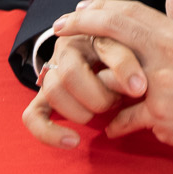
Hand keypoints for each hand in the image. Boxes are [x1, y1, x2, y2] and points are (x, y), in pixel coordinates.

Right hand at [22, 25, 147, 149]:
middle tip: (118, 101)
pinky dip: (50, 133)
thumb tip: (136, 87)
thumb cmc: (122, 53)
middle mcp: (63, 50)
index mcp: (89, 32)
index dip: (123, 68)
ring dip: (81, 111)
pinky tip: (73, 141)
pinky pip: (32, 117)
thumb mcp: (132, 49)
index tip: (140, 88)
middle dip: (100, 96)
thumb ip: (133, 62)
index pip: (103, 48)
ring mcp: (50, 75)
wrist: (98, 56)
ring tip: (102, 112)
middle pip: (70, 74)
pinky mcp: (42, 99)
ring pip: (53, 93)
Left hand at [54, 0, 172, 167]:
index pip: (132, 11)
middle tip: (59, 27)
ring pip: (112, 75)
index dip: (102, 8)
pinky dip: (116, 126)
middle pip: (115, 30)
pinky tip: (110, 130)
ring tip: (83, 89)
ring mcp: (161, 84)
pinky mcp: (160, 114)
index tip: (80, 8)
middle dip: (82, 25)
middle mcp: (167, 53)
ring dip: (96, 83)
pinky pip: (125, 119)